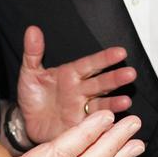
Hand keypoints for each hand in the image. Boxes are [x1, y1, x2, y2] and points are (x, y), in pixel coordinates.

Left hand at [17, 25, 136, 143]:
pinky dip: (106, 124)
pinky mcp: (80, 126)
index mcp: (70, 74)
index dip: (104, 58)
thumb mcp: (29, 73)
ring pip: (102, 103)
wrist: (27, 123)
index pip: (90, 64)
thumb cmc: (32, 96)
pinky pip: (95, 124)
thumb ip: (33, 52)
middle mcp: (80, 90)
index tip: (120, 52)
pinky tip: (116, 123)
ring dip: (114, 102)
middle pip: (101, 83)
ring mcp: (82, 108)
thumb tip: (32, 30)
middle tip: (130, 74)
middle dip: (116, 78)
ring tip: (126, 101)